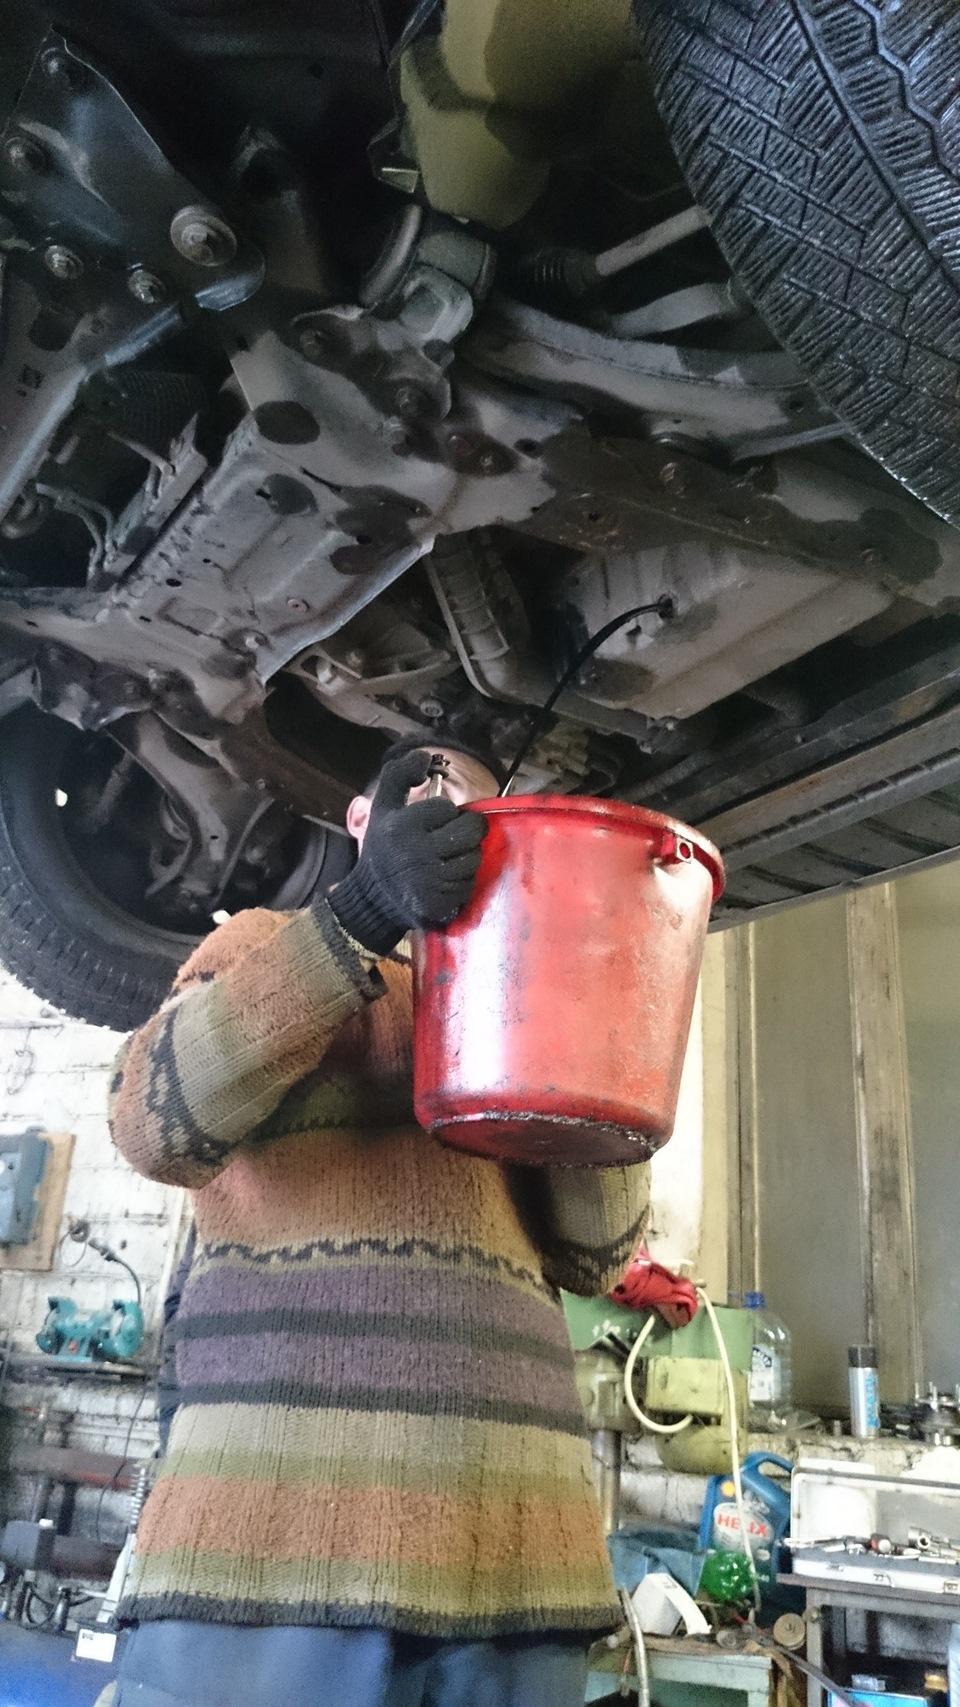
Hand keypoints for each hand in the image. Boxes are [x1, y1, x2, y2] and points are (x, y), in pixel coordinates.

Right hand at [326, 749, 486, 954]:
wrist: (371, 898)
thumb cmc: (384, 845)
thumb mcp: (383, 806)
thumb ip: (399, 774)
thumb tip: (425, 756)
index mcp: (401, 826)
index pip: (447, 808)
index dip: (443, 813)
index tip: (430, 822)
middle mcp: (416, 853)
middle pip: (471, 831)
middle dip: (465, 831)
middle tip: (451, 837)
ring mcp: (429, 881)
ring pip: (473, 858)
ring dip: (465, 856)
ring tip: (446, 858)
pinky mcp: (439, 903)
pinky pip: (469, 884)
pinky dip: (461, 881)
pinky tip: (443, 879)